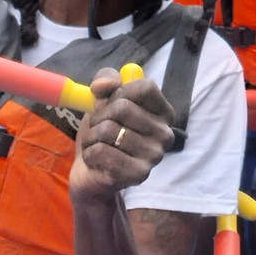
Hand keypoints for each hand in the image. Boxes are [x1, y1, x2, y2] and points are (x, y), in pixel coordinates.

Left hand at [69, 67, 175, 203]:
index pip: (145, 87)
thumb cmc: (103, 131)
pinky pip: (101, 151)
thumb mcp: (104, 99)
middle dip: (99, 116)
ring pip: (108, 130)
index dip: (120, 91)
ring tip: (96, 144)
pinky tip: (96, 160)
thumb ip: (105, 80)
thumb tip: (103, 85)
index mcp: (164, 112)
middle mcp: (166, 133)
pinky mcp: (139, 174)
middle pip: (123, 107)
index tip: (110, 102)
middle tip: (98, 127)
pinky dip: (89, 153)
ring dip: (91, 136)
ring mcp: (155, 155)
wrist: (92, 174)